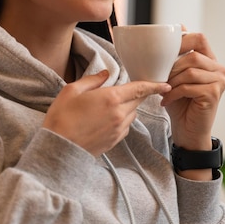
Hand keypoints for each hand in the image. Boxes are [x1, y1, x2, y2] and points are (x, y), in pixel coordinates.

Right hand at [43, 70, 170, 156]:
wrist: (58, 149)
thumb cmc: (61, 118)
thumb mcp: (72, 91)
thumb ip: (92, 80)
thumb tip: (105, 74)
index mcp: (111, 98)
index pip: (140, 89)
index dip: (154, 85)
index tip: (166, 84)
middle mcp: (119, 114)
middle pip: (136, 101)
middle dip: (134, 95)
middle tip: (121, 92)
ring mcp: (118, 130)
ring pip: (131, 114)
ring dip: (126, 108)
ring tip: (106, 107)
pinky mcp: (114, 141)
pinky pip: (125, 127)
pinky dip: (120, 120)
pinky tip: (104, 120)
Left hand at [161, 28, 224, 150]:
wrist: (187, 131)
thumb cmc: (180, 103)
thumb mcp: (175, 76)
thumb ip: (176, 56)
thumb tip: (174, 29)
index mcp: (211, 61)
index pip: (200, 38)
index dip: (181, 41)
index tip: (164, 53)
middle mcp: (220, 69)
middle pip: (193, 55)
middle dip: (172, 67)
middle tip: (160, 79)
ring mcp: (220, 81)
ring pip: (190, 71)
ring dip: (171, 81)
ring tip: (163, 90)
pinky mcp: (214, 94)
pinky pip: (188, 87)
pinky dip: (173, 93)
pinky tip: (166, 101)